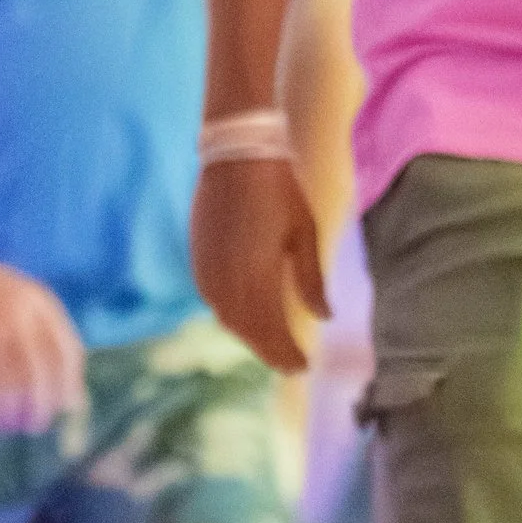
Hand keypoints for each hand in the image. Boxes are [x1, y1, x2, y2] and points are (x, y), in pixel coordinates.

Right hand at [0, 248, 86, 439]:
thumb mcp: (10, 298)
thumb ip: (36, 330)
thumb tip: (61, 386)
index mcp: (38, 302)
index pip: (68, 352)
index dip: (70, 383)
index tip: (66, 406)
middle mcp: (20, 316)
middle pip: (43, 377)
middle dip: (42, 409)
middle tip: (35, 426)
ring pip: (11, 390)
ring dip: (8, 417)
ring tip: (0, 427)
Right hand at [191, 157, 327, 374]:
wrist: (236, 155)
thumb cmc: (279, 190)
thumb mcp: (305, 233)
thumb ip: (312, 280)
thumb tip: (324, 318)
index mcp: (257, 275)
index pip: (271, 330)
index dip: (287, 353)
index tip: (304, 368)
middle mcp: (226, 280)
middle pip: (247, 330)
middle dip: (269, 350)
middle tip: (290, 365)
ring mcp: (207, 270)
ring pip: (227, 319)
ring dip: (249, 336)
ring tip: (271, 346)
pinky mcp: (197, 260)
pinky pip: (213, 301)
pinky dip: (232, 317)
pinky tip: (246, 319)